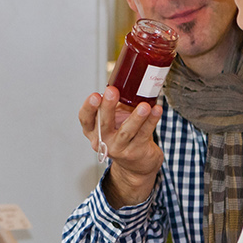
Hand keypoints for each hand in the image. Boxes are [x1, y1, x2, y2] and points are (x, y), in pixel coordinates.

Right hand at [78, 86, 163, 205]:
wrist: (137, 164)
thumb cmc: (125, 135)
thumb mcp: (116, 120)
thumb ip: (117, 103)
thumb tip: (129, 78)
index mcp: (93, 131)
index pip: (85, 119)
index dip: (88, 107)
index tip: (95, 95)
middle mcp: (103, 141)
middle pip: (103, 124)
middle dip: (107, 107)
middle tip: (112, 91)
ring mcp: (119, 149)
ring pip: (127, 131)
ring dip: (136, 117)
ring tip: (144, 106)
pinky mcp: (135, 152)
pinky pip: (144, 134)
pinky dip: (152, 121)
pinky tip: (157, 110)